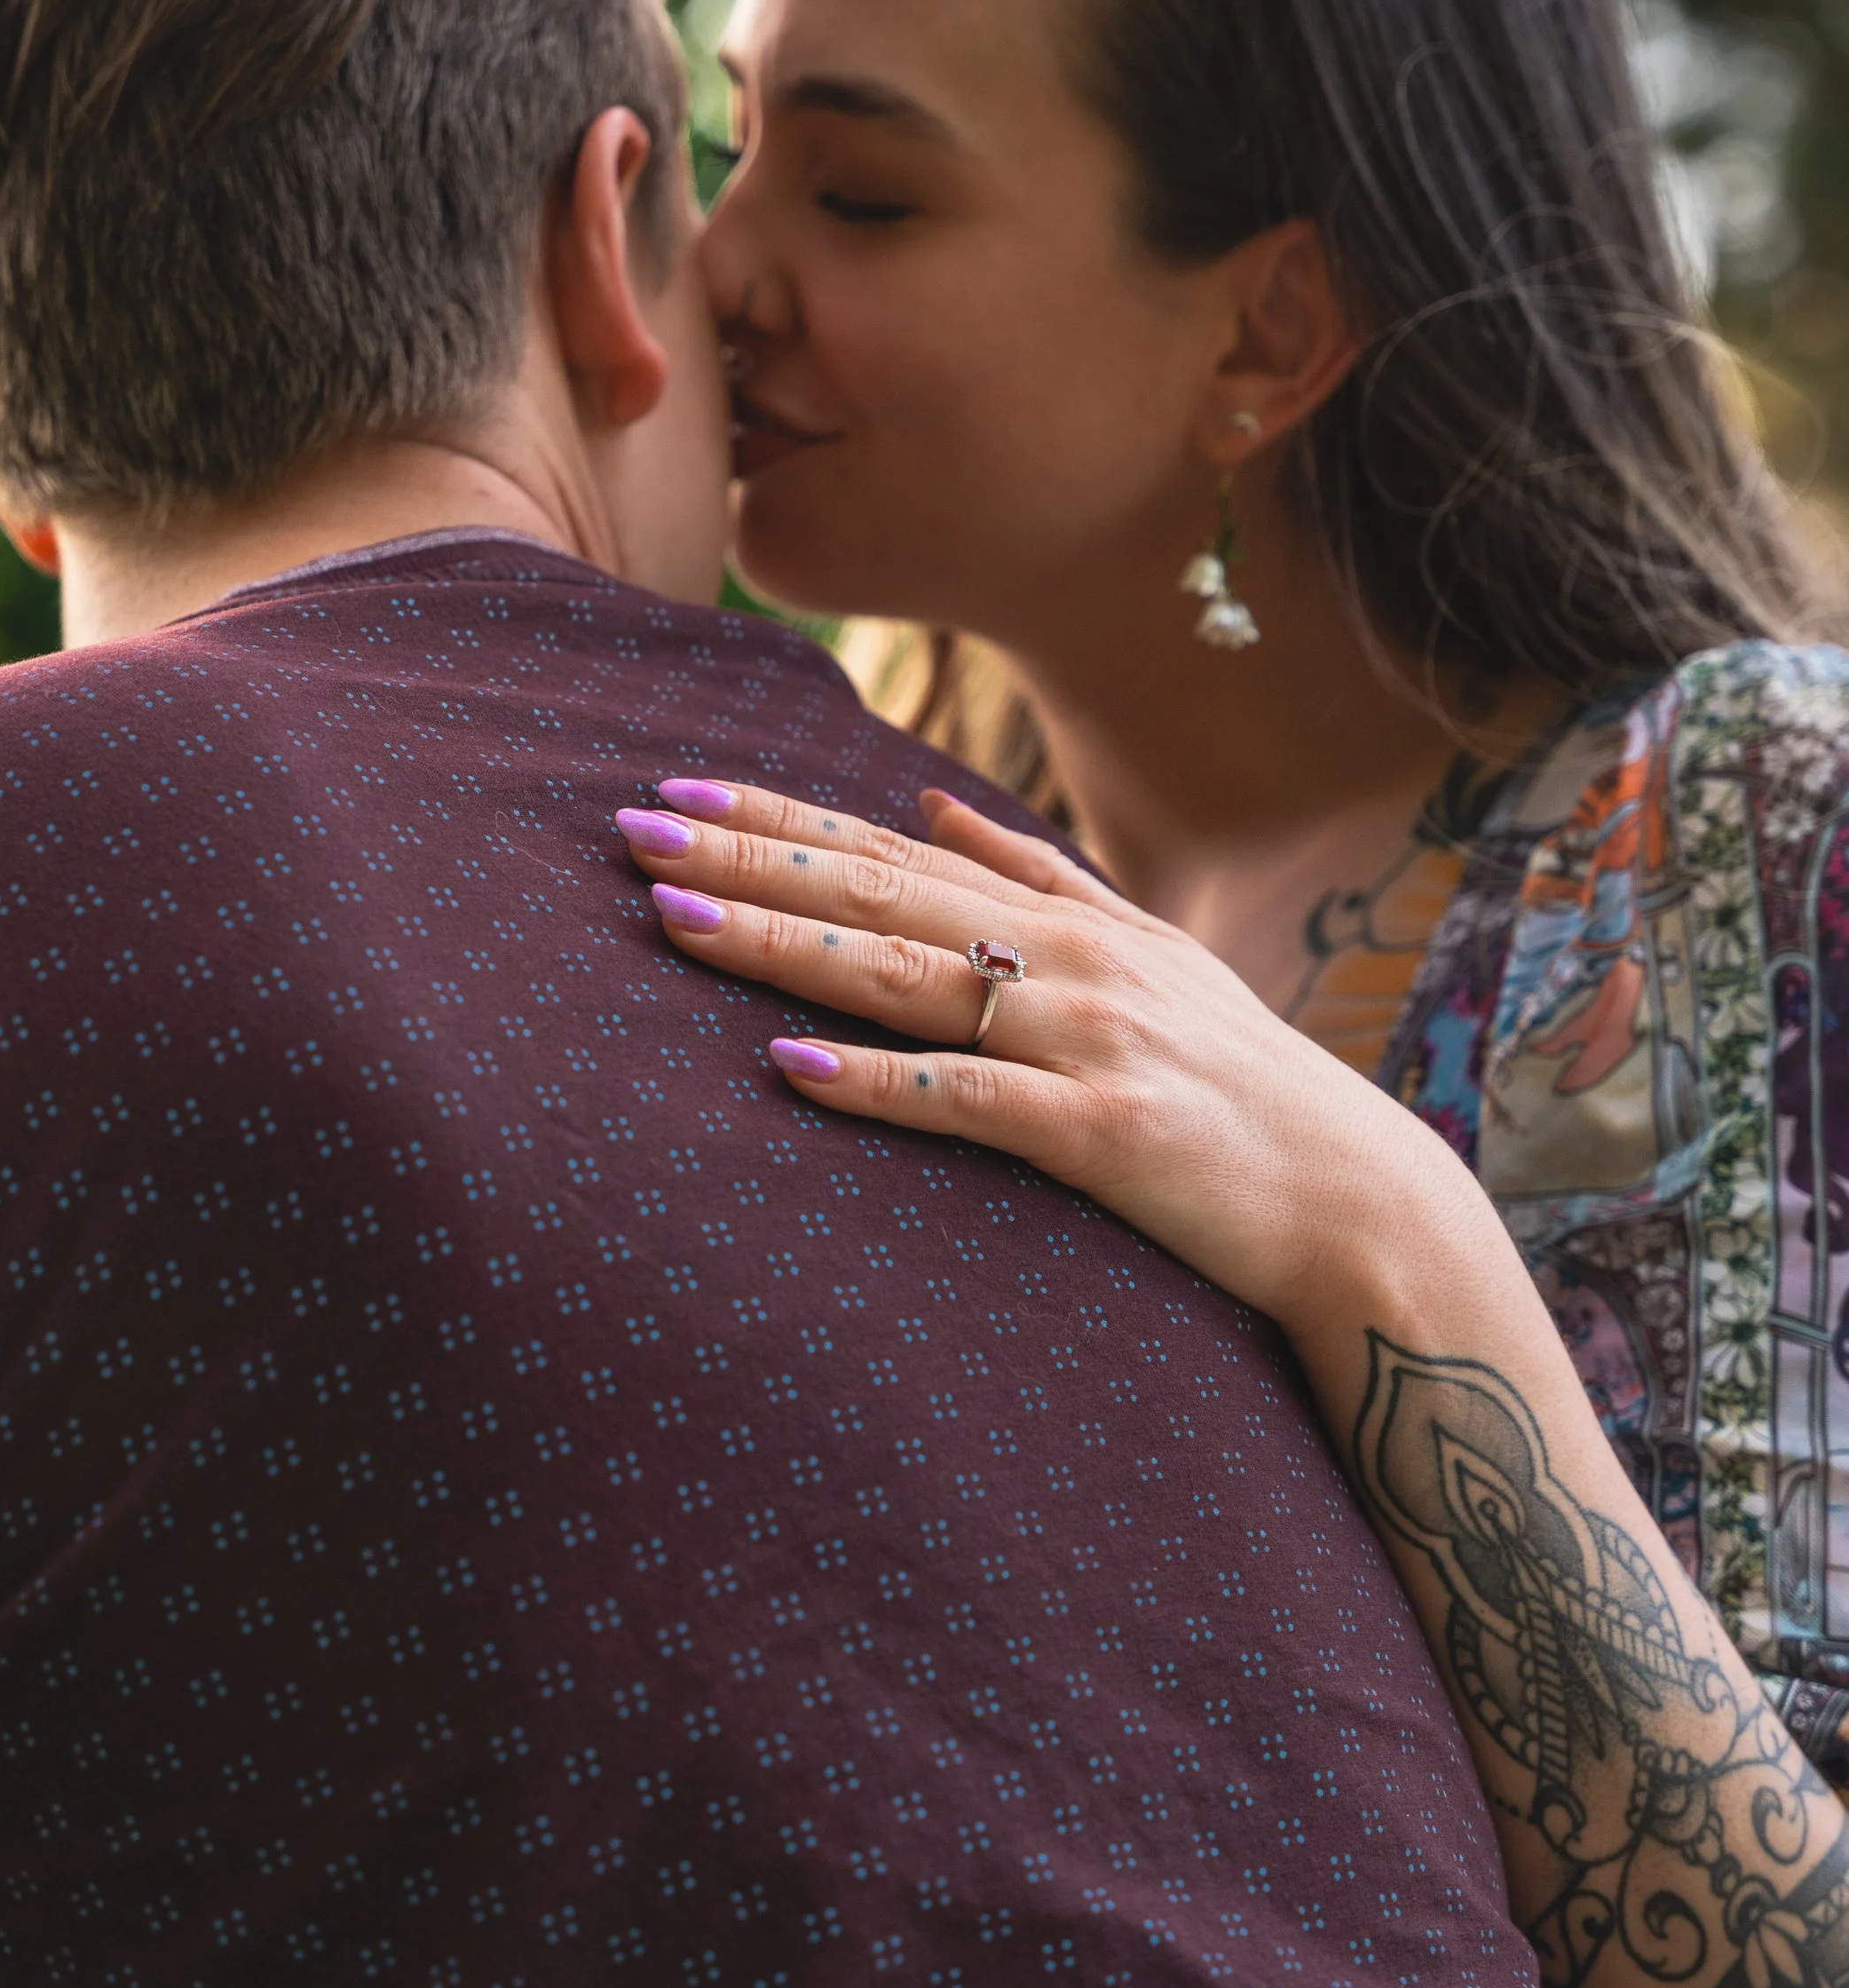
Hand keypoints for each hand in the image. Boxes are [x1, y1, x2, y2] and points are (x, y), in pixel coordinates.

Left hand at [614, 775, 1494, 1340]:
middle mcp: (1067, 959)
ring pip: (906, 978)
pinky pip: (969, 1100)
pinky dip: (878, 1080)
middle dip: (746, 860)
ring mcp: (1083, 1040)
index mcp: (1065, 916)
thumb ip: (1042, 875)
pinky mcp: (1101, 1132)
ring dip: (780, 946)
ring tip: (672, 919)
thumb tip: (937, 807)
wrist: (1355, 1199)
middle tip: (632, 828)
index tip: (678, 788)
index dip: (778, 819)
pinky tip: (790, 1065)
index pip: (889, 851)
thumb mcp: (1151, 950)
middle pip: (876, 897)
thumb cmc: (1239, 1084)